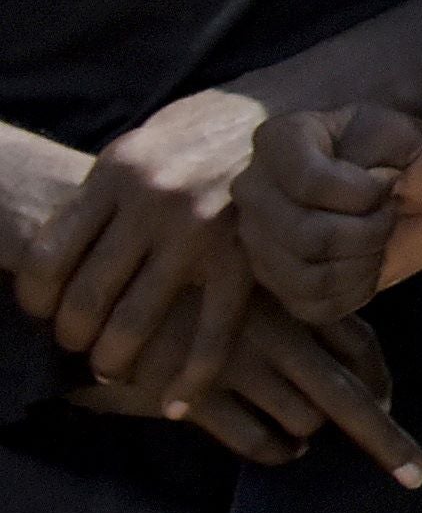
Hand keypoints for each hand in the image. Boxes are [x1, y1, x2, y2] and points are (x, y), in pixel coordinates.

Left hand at [14, 87, 271, 411]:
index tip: (42, 309)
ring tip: (111, 368)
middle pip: (85, 295)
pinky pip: (212, 334)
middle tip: (76, 344)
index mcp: (119, 170)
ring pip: (134, 321)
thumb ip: (110, 189)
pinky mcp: (247, 258)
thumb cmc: (212, 128)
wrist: (297, 109)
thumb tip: (66, 242)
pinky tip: (174, 403)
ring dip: (113, 359)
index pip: (46, 255)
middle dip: (72, 335)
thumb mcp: (148, 139)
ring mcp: (202, 233)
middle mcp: (155, 201)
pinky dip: (190, 379)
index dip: (34, 297)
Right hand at [62, 290, 421, 481]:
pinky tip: (277, 450)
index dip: (381, 381)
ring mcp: (236, 363)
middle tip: (415, 474)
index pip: (360, 344)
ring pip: (304, 421)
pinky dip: (275, 451)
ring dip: (309, 436)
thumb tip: (350, 369)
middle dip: (386, 439)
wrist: (97, 297)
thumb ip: (292, 319)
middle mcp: (272, 331)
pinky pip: (256, 441)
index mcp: (289, 298)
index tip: (391, 405)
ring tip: (302, 437)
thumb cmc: (181, 295)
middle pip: (347, 395)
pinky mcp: (197, 394)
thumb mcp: (242, 289)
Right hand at [243, 104, 421, 327]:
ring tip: (379, 239)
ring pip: (306, 276)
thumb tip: (364, 180)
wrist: (420, 197)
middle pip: (305, 236)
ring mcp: (258, 239)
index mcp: (280, 139)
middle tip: (388, 214)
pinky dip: (355, 290)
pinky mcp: (276, 282)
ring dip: (364, 263)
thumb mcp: (417, 137)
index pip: (308, 182)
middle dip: (369, 232)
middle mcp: (254, 189)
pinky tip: (368, 265)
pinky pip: (312, 305)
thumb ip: (391, 146)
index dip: (364, 194)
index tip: (389, 181)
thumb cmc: (414, 160)